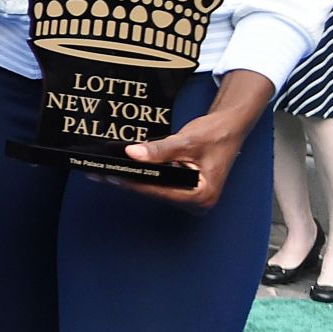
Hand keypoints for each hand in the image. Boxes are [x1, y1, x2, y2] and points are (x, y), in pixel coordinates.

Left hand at [118, 108, 249, 209]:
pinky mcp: (186, 191)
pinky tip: (128, 168)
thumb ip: (159, 150)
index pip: (160, 191)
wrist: (229, 128)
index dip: (134, 183)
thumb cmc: (215, 135)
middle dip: (131, 181)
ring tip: (109, 169)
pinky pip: (161, 185)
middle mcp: (198, 203)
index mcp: (202, 196)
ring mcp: (192, 199)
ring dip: (136, 179)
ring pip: (157, 190)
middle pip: (156, 193)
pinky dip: (146, 176)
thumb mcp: (186, 141)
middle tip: (102, 172)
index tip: (111, 176)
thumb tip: (132, 154)